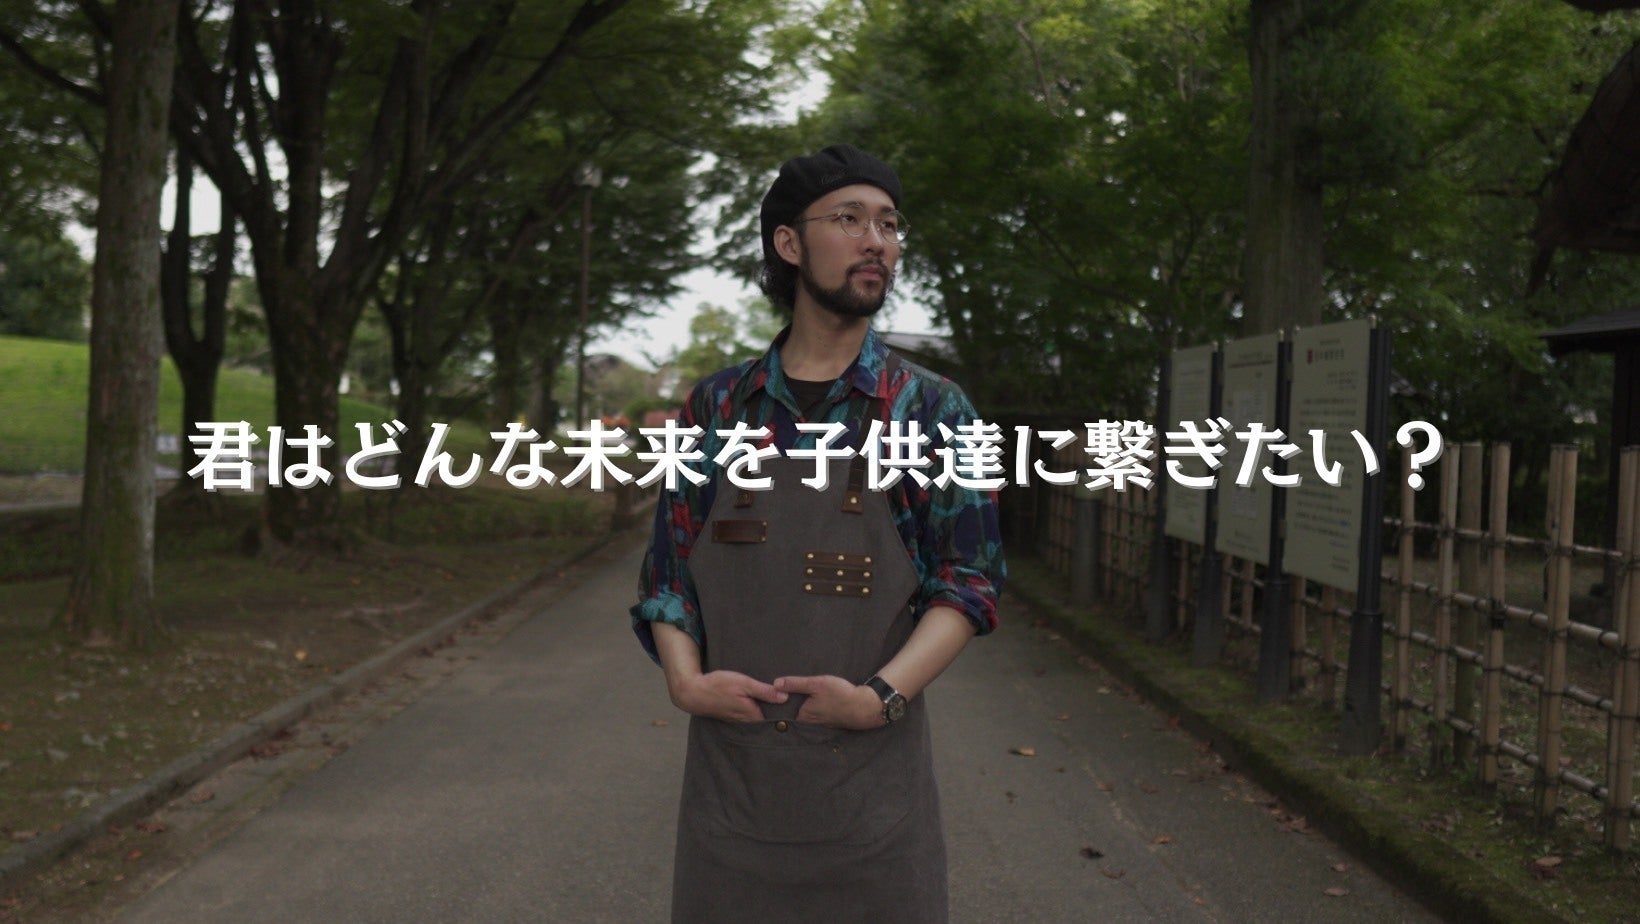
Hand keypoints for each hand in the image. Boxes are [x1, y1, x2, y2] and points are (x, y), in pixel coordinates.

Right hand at [670, 670, 786, 722]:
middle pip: (767, 720)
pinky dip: (755, 711)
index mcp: (752, 715)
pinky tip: (760, 704)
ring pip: (758, 718)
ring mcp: (738, 720)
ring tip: (782, 706)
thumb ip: (764, 691)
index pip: (775, 719)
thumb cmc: (719, 685)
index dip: (785, 714)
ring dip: (767, 713)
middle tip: (794, 708)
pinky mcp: (733, 716)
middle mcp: (746, 721)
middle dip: (778, 715)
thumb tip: (785, 697)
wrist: (694, 692)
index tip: (797, 710)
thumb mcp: (744, 683)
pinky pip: (749, 716)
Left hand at [773, 675, 881, 729]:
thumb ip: (796, 684)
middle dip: (785, 710)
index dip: (775, 708)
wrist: (865, 706)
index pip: (783, 714)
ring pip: (803, 717)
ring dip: (798, 711)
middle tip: (773, 700)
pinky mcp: (828, 722)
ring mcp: (819, 725)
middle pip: (792, 716)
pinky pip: (813, 718)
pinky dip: (810, 712)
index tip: (765, 703)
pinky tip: (811, 704)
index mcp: (803, 716)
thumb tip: (774, 683)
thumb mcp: (817, 684)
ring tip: (788, 701)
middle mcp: (809, 724)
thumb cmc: (840, 694)